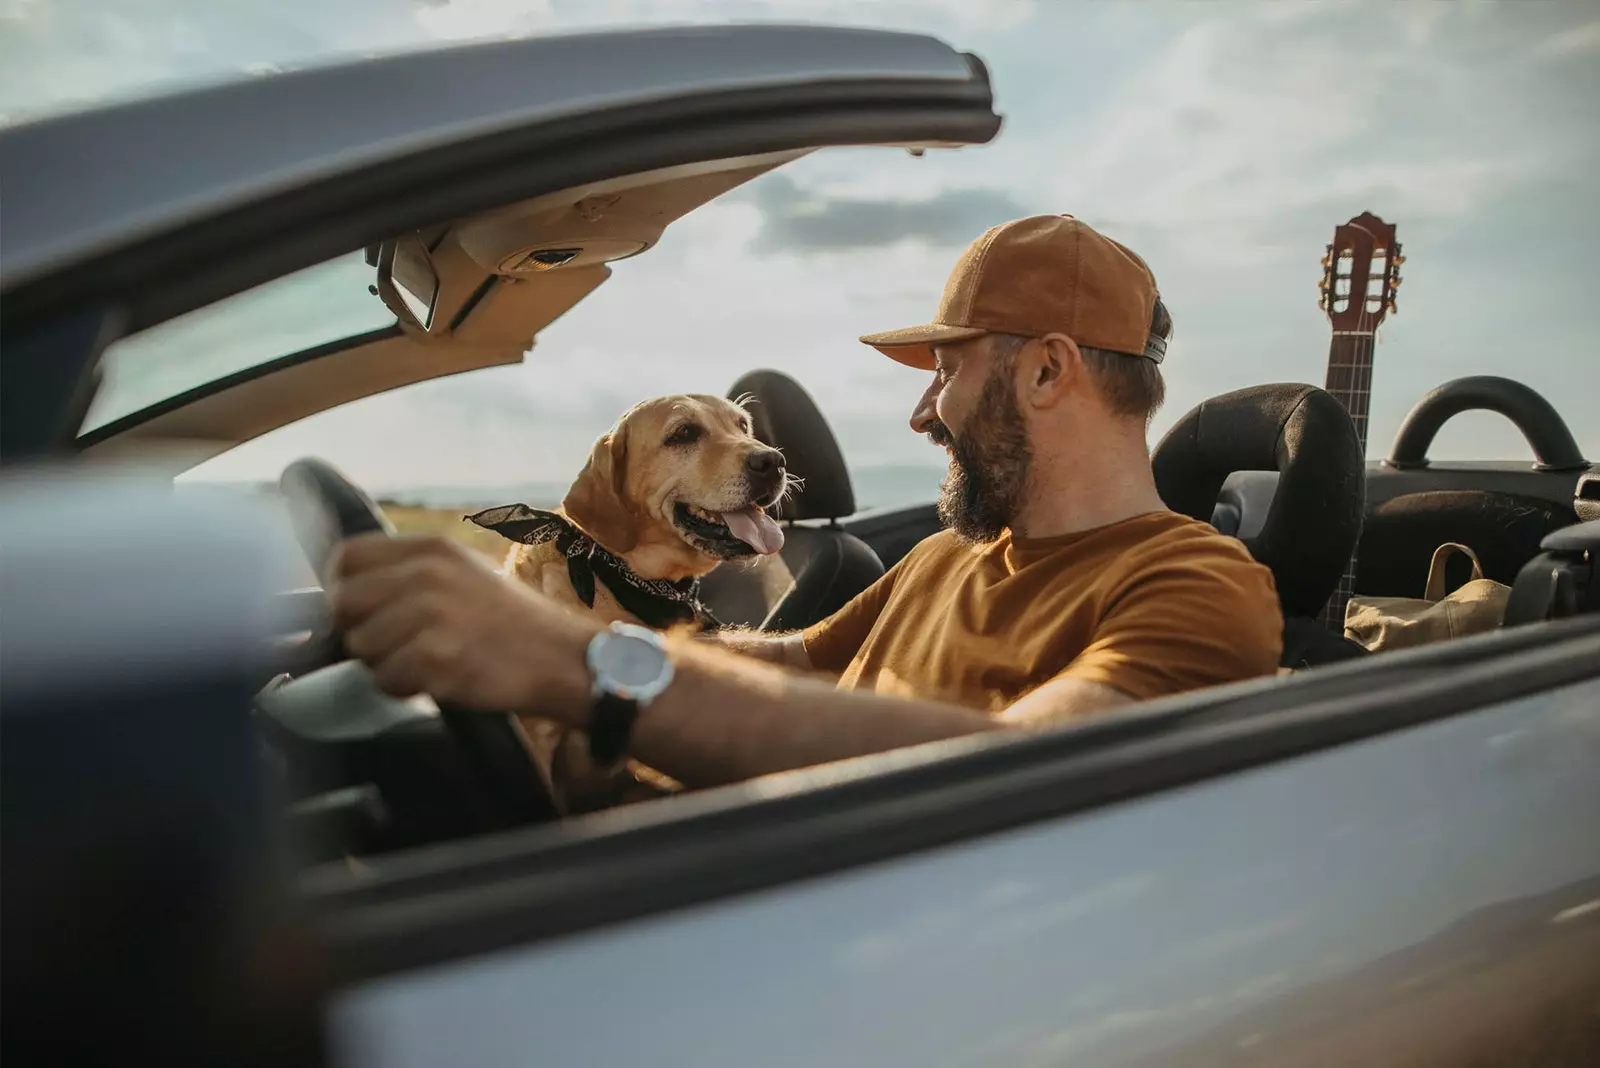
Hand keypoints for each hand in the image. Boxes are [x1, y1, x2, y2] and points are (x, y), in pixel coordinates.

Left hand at [328, 534, 599, 719]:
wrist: (561, 658)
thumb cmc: (511, 622)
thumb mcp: (464, 571)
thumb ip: (411, 571)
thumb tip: (349, 586)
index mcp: (431, 548)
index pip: (346, 557)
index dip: (344, 587)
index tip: (361, 611)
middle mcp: (426, 574)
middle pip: (343, 603)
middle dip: (360, 630)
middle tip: (393, 645)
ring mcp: (430, 615)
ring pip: (361, 646)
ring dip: (383, 664)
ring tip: (423, 663)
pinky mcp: (436, 658)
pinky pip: (386, 679)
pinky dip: (404, 688)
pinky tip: (436, 680)